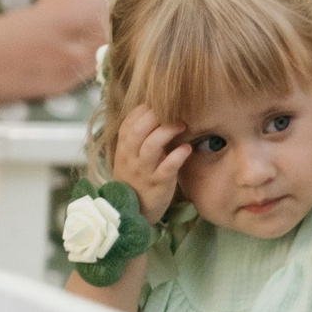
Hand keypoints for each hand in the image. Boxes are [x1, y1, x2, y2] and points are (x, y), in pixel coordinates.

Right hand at [109, 103, 190, 222]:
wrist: (133, 210)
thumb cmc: (138, 177)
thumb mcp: (133, 155)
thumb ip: (141, 136)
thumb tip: (158, 112)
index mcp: (124, 146)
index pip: (130, 121)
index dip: (145, 109)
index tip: (161, 101)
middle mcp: (130, 156)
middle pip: (139, 130)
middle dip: (157, 116)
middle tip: (176, 111)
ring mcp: (143, 170)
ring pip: (151, 146)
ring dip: (167, 132)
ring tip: (183, 126)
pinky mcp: (157, 184)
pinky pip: (166, 168)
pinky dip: (177, 157)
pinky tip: (187, 149)